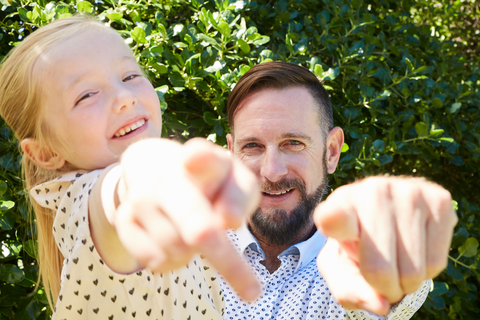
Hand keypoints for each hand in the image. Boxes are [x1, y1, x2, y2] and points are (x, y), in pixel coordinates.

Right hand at [115, 138, 260, 300]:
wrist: (155, 166)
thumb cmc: (209, 180)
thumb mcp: (234, 179)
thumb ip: (240, 194)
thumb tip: (228, 221)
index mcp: (201, 159)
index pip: (206, 163)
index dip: (216, 183)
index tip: (230, 217)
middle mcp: (166, 176)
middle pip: (198, 228)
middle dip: (227, 261)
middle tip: (253, 294)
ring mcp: (141, 198)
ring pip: (179, 251)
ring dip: (193, 253)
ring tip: (191, 232)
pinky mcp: (123, 220)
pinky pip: (156, 261)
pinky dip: (172, 262)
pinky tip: (173, 241)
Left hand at [313, 176, 456, 314]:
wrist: (384, 216)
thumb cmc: (356, 245)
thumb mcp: (339, 268)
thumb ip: (349, 290)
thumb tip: (382, 304)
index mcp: (340, 206)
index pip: (334, 216)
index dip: (333, 221)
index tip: (329, 220)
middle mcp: (373, 191)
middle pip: (380, 269)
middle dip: (382, 286)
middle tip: (378, 272)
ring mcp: (409, 192)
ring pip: (413, 271)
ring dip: (406, 281)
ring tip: (395, 258)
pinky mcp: (440, 200)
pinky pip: (436, 263)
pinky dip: (426, 271)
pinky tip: (415, 249)